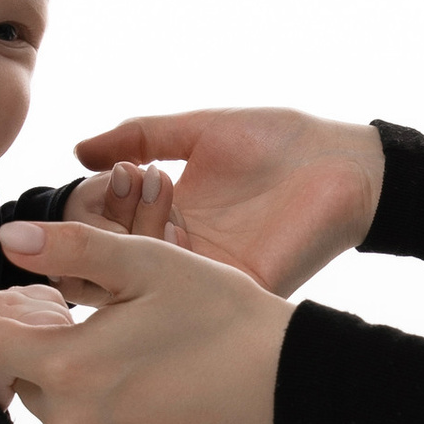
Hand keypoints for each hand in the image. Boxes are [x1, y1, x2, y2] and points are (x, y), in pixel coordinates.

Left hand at [0, 219, 293, 423]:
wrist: (287, 384)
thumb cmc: (220, 313)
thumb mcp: (147, 262)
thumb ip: (69, 246)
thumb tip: (4, 240)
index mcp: (68, 368)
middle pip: (20, 374)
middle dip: (29, 336)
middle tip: (60, 302)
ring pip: (55, 406)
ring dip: (65, 372)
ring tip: (107, 336)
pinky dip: (97, 406)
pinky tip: (135, 376)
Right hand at [68, 108, 382, 292]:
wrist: (346, 161)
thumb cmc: (279, 141)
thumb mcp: (199, 130)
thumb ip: (139, 136)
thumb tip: (78, 151)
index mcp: (169, 215)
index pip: (102, 227)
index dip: (97, 203)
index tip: (121, 170)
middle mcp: (180, 250)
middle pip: (108, 258)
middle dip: (108, 219)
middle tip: (134, 179)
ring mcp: (206, 273)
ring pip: (138, 278)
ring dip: (134, 233)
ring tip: (158, 189)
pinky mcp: (237, 287)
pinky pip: (185, 293)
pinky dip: (169, 260)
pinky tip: (176, 226)